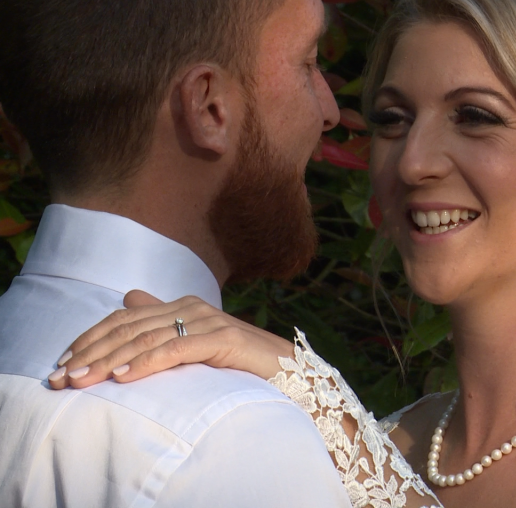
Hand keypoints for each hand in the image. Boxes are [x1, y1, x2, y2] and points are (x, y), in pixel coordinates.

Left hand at [48, 290, 294, 389]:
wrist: (291, 369)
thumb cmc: (241, 360)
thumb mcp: (197, 340)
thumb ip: (165, 321)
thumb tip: (129, 298)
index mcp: (182, 305)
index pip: (124, 318)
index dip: (90, 338)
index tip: (62, 362)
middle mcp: (192, 307)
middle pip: (129, 328)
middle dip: (91, 353)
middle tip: (61, 377)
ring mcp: (208, 321)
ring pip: (147, 339)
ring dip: (110, 361)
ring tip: (83, 379)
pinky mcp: (223, 339)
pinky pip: (177, 349)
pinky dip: (147, 363)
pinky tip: (124, 377)